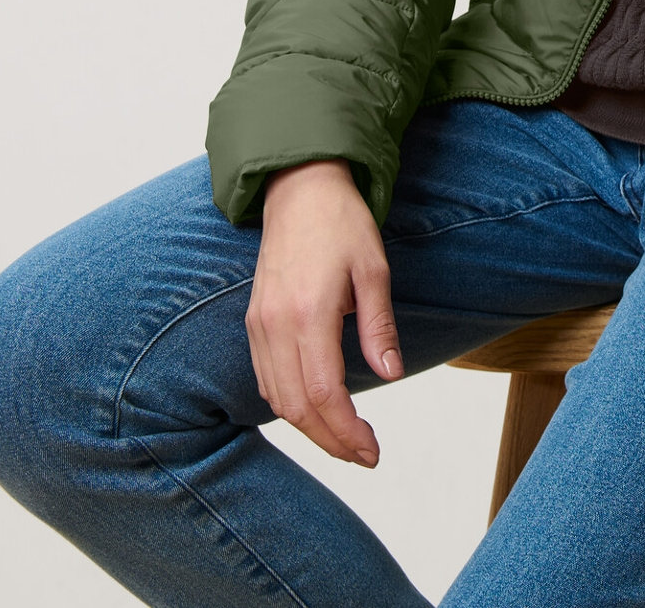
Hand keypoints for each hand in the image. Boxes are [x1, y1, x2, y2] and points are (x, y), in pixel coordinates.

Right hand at [246, 160, 402, 465]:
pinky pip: (265, 379)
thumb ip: (378, 326)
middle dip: (331, 440)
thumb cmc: (341, 224)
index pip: (323, 392)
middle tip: (365, 455)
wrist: (300, 189)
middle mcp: (276, 325)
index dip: (346, 431)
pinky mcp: (254, 322)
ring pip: (276, 399)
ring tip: (345, 440)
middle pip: (296, 406)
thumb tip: (390, 374)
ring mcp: (259, 324)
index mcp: (309, 312)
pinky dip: (288, 405)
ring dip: (309, 428)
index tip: (372, 450)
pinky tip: (315, 411)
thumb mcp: (374, 270)